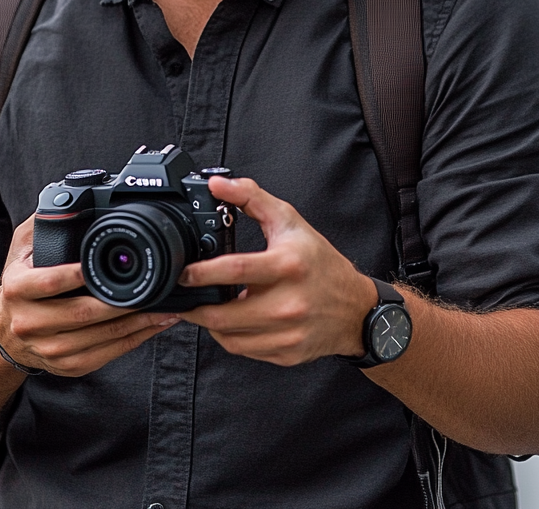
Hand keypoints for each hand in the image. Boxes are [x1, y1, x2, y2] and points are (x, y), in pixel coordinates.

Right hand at [0, 214, 178, 375]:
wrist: (4, 331)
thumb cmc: (22, 280)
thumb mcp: (22, 247)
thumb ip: (43, 223)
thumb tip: (68, 200)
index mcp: (18, 290)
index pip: (48, 282)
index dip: (73, 275)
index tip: (97, 267)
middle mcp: (30, 323)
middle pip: (82, 314)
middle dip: (121, 303)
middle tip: (152, 290)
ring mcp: (49, 349)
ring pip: (99, 338)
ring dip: (136, 324)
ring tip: (164, 308)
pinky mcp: (67, 366)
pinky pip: (106, 355)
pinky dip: (133, 340)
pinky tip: (153, 326)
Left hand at [177, 176, 376, 365]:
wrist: (355, 308)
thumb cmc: (320, 263)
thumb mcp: (289, 221)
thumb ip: (251, 197)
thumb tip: (217, 185)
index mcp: (287, 266)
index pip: (236, 270)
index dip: (203, 273)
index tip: (185, 273)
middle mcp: (288, 303)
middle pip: (225, 314)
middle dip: (196, 307)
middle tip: (183, 296)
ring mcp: (287, 333)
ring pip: (229, 337)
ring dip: (208, 324)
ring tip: (203, 307)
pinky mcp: (285, 353)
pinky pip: (243, 350)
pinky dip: (227, 337)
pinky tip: (227, 322)